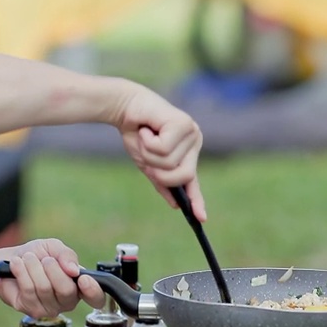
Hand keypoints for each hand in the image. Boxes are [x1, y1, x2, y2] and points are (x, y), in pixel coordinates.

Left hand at [0, 239, 105, 317]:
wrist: (11, 260)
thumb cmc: (37, 255)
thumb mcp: (54, 248)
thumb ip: (67, 255)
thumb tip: (74, 270)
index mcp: (79, 286)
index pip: (96, 298)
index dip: (93, 291)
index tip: (83, 279)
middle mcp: (67, 301)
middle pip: (67, 291)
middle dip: (53, 269)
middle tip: (45, 259)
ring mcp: (50, 308)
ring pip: (45, 288)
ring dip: (34, 267)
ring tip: (28, 259)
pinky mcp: (31, 310)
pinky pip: (29, 290)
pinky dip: (22, 272)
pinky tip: (17, 265)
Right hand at [113, 85, 205, 220]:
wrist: (125, 108)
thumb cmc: (137, 133)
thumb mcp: (148, 163)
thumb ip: (161, 181)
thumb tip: (175, 204)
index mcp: (188, 153)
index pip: (193, 181)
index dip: (197, 199)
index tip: (202, 218)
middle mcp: (194, 142)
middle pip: (181, 176)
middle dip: (157, 171)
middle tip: (146, 152)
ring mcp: (191, 132)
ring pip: (170, 163)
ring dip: (149, 153)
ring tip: (146, 136)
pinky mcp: (183, 123)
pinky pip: (164, 148)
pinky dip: (148, 141)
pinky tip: (148, 128)